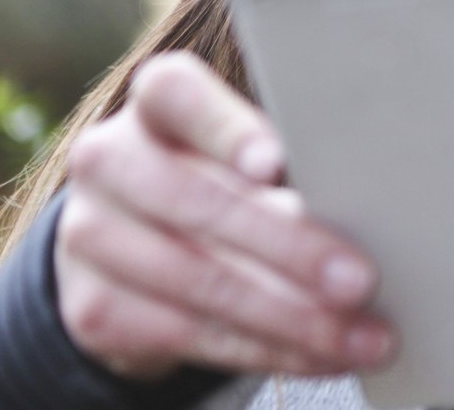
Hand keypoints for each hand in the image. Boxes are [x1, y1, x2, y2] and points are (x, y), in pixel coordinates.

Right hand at [52, 51, 394, 379]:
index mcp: (157, 101)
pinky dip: (266, 350)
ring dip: (294, 319)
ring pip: (200, 283)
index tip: (276, 165)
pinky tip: (319, 356)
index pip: (179, 96)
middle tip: (360, 281)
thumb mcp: (245, 154)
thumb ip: (286, 166)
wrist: (132, 242)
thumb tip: (363, 206)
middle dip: (290, 249)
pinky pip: (190, 336)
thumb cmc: (222, 177)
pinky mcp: (93, 308)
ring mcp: (89, 235)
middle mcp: (108, 159)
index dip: (227, 130)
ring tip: (362, 338)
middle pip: (200, 203)